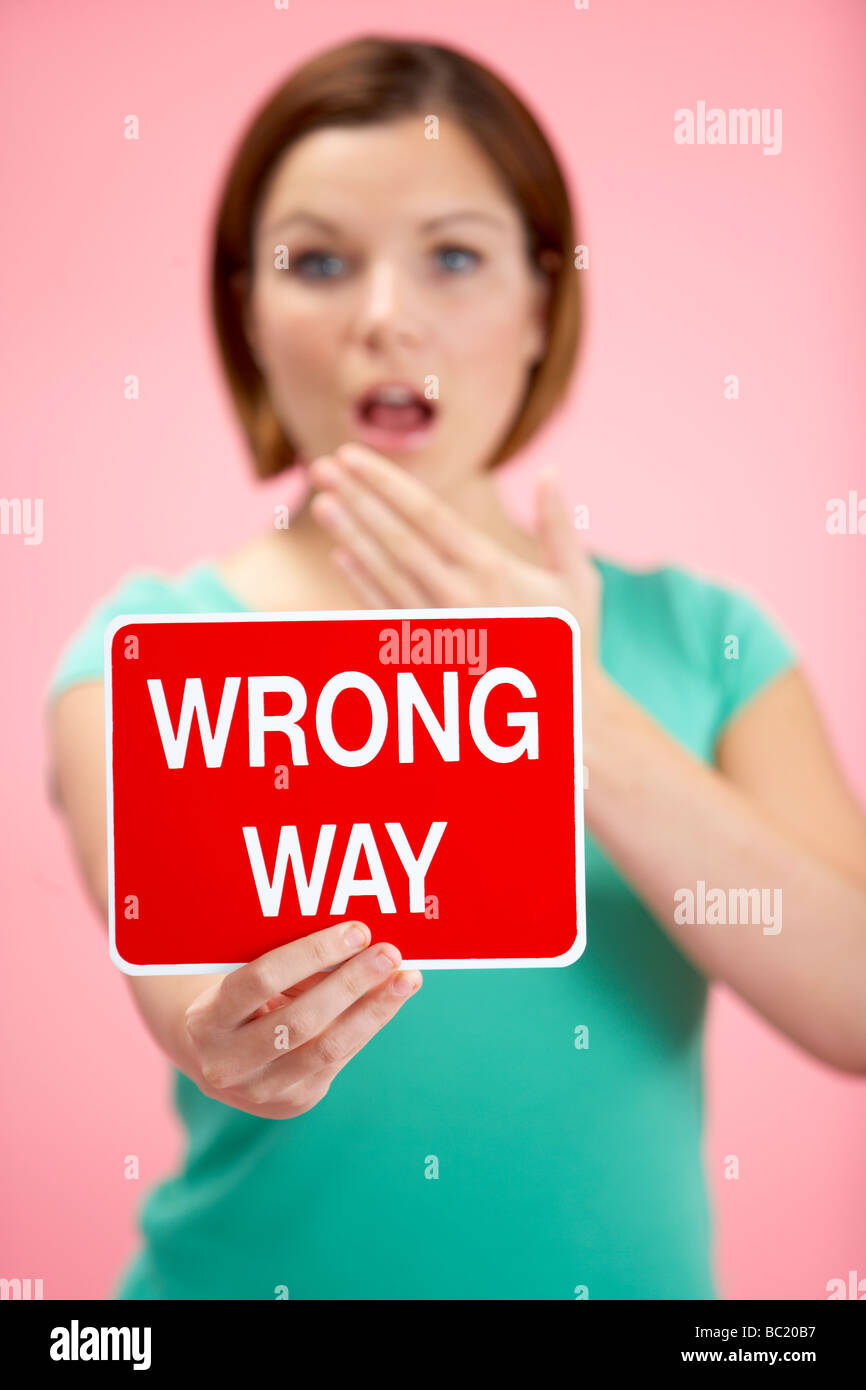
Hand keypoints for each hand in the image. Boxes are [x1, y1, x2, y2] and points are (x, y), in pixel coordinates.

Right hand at [183, 921, 420, 1118]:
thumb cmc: (240, 1000)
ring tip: (407, 979)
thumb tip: (360, 942)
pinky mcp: (292, 1103)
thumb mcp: (246, 978)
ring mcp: (259, 1091)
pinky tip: (390, 999)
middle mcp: (227, 1062)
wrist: (216, 1059)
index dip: (312, 954)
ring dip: (374, 1009)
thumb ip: (292, 965)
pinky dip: (368, 1025)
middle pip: (301, 1020)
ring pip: (328, 1048)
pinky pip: (338, 1059)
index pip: (260, 980)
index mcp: (207, 1020)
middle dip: (352, 982)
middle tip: (390, 953)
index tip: (357, 931)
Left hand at [307, 443, 603, 685]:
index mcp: (491, 569)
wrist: (560, 716)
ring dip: (351, 536)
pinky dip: (363, 584)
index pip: (425, 513)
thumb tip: (552, 472)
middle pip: (395, 538)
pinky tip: (343, 557)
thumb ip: (558, 526)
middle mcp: (458, 596)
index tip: (352, 455)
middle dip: (357, 499)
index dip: (384, 481)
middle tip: (321, 467)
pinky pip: (387, 613)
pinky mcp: (428, 656)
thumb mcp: (577, 582)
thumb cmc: (570, 644)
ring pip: (384, 574)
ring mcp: (438, 628)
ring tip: (323, 503)